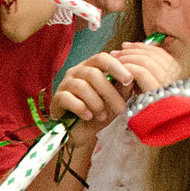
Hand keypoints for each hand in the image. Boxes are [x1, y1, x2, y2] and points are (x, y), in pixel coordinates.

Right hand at [51, 44, 178, 135]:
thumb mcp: (116, 100)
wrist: (81, 132)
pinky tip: (88, 117)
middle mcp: (77, 71)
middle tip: (121, 109)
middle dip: (110, 92)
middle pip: (93, 73)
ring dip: (96, 103)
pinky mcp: (57, 98)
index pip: (102, 58)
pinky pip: (68, 98)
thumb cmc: (100, 112)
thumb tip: (133, 78)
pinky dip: (81, 108)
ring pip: (82, 86)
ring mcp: (65, 84)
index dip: (116, 66)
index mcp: (92, 67)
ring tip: (103, 116)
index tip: (129, 79)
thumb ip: (123, 88)